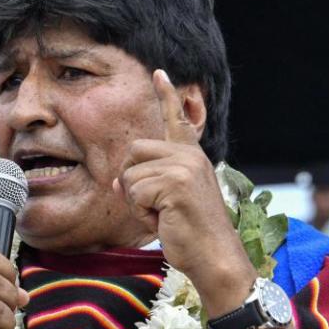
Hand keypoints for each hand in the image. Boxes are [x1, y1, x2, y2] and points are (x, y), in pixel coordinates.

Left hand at [114, 69, 254, 313]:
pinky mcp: (175, 183)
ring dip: (137, 203)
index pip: (175, 120)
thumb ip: (146, 182)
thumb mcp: (166, 202)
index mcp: (191, 157)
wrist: (214, 257)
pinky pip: (134, 193)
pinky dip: (141, 213)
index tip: (158, 72)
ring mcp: (183, 167)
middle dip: (131, 181)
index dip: (165, 95)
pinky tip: (163, 221)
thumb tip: (114, 179)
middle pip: (133, 151)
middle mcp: (189, 156)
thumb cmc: (190, 234)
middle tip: (152, 206)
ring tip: (163, 216)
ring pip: (129, 175)